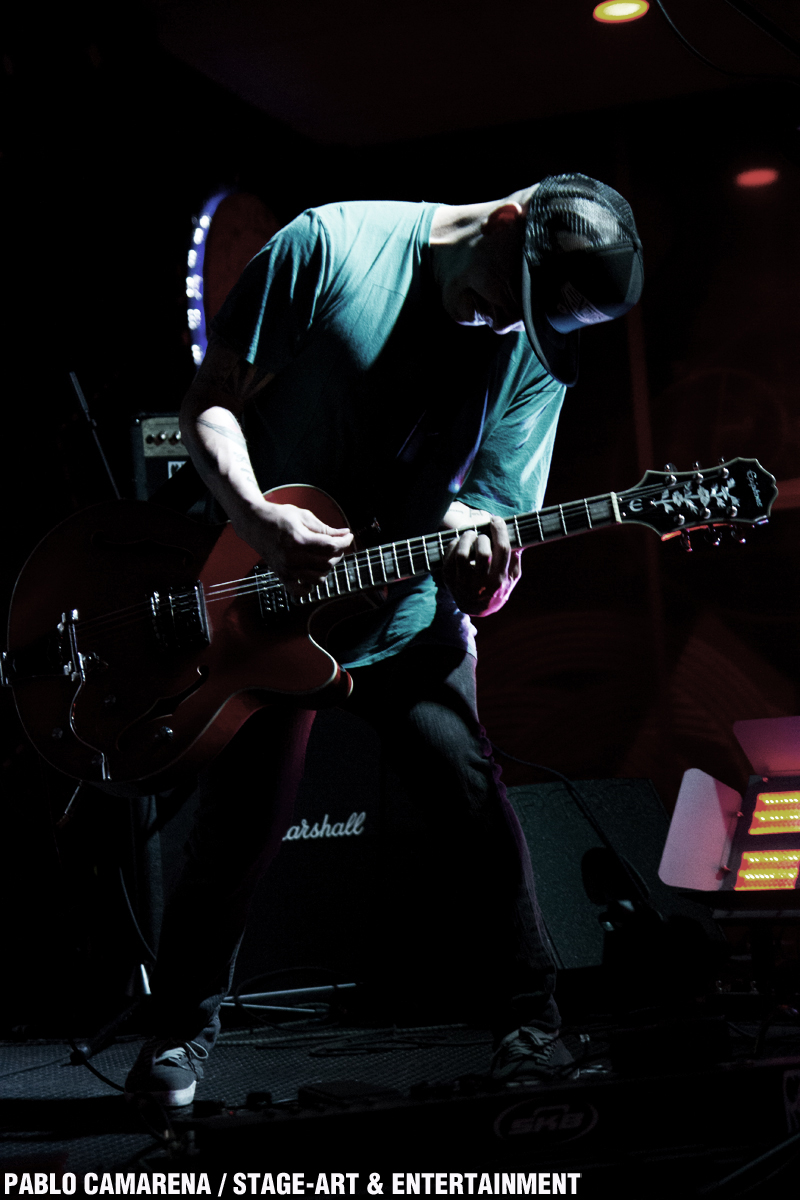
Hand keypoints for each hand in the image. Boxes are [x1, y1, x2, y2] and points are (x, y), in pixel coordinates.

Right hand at [238, 499, 352, 594]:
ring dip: (327, 568)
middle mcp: (292, 557)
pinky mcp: (282, 575)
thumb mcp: (303, 516)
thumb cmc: (279, 517)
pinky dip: (310, 586)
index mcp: (298, 539)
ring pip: (319, 578)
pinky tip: (313, 573)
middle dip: (337, 553)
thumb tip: (344, 534)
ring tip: (325, 556)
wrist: (254, 523)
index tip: (348, 536)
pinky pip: (300, 591)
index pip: (331, 546)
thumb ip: (325, 528)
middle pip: (327, 563)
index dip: (344, 541)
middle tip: (337, 544)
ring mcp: (286, 569)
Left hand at [443, 512, 521, 615]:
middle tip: (482, 535)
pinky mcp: (449, 581)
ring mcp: (463, 583)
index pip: (502, 549)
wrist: (479, 608)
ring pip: (462, 554)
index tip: (496, 520)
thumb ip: (516, 557)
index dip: (500, 530)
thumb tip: (518, 535)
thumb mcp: (513, 575)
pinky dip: (454, 545)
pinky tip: (460, 543)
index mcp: (500, 579)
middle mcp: (481, 583)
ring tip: (470, 534)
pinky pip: (448, 558)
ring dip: (466, 538)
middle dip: (483, 537)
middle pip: (482, 552)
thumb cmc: (498, 587)